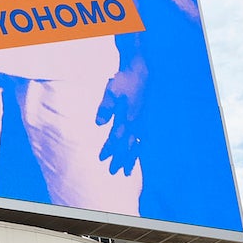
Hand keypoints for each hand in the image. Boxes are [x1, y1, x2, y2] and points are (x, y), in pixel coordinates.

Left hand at [97, 54, 147, 174]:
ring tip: (127, 170)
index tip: (101, 159)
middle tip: (114, 172)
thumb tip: (99, 124)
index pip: (116, 138)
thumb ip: (105, 108)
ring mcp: (142, 121)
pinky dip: (139, 148)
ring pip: (136, 144)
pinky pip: (142, 137)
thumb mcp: (111, 93)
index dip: (109, 149)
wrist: (140, 70)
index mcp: (127, 118)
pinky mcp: (144, 117)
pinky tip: (137, 152)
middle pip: (128, 145)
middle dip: (120, 159)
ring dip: (131, 157)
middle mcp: (136, 122)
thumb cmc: (123, 81)